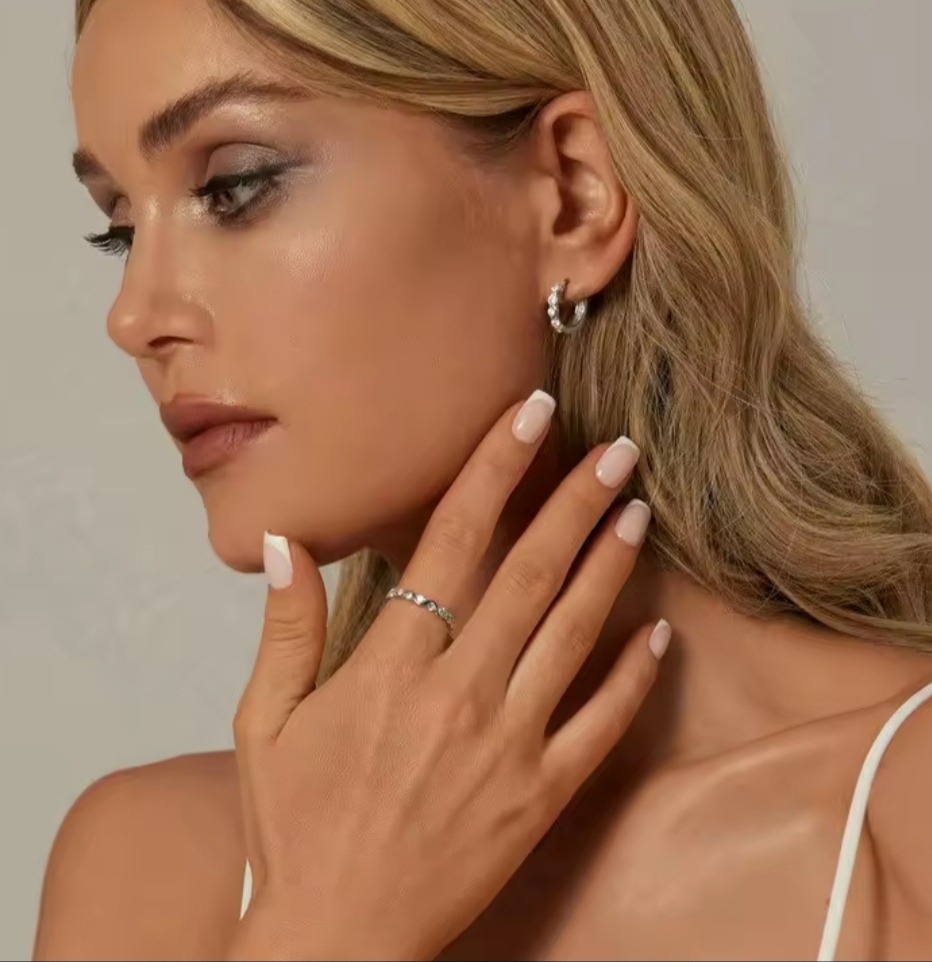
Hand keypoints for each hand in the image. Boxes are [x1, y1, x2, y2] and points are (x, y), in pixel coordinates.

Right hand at [225, 391, 668, 960]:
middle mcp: (459, 693)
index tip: (529, 417)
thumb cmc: (296, 827)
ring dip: (609, 567)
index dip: (493, 470)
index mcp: (391, 666)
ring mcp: (508, 744)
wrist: (338, 938)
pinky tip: (660, 633)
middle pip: (529, 574)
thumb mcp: (265, 724)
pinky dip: (634, 678)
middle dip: (575, 500)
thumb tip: (284, 545)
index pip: (451, 541)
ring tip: (638, 511)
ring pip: (573, 635)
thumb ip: (285, 629)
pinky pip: (601, 726)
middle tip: (617, 448)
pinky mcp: (541, 795)